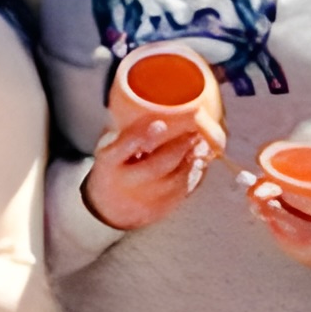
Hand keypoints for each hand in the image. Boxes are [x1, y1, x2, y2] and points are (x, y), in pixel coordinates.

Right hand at [82, 105, 214, 232]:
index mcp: (109, 162)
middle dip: (180, 147)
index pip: (125, 148)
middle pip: (157, 166)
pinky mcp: (162, 208)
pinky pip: (185, 190)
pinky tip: (200, 160)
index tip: (161, 124)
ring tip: (201, 142)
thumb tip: (156, 103)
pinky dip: (196, 173)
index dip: (144, 136)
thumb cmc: (114, 167)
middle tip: (194, 130)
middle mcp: (126, 182)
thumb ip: (128, 130)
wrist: (109, 207)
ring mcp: (145, 199)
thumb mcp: (110, 147)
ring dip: (192, 158)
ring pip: (176, 179)